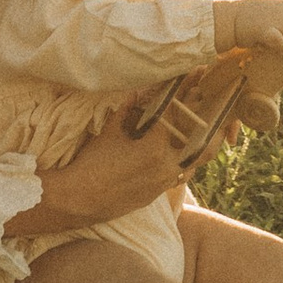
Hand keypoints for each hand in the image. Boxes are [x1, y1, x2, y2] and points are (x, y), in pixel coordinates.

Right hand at [19, 104, 188, 234]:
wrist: (79, 199)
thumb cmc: (92, 162)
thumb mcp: (110, 131)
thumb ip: (127, 109)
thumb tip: (136, 92)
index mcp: (156, 147)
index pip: (175, 117)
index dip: (181, 98)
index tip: (189, 84)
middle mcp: (166, 167)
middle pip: (200, 145)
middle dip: (204, 128)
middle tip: (203, 114)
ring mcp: (163, 184)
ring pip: (192, 165)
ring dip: (193, 149)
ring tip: (190, 136)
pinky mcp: (155, 196)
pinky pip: (175, 178)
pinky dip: (178, 165)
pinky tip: (170, 156)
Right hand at [213, 0, 282, 59]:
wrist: (225, 18)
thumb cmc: (243, 17)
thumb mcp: (264, 7)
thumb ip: (278, 13)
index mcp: (281, 2)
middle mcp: (281, 8)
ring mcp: (274, 18)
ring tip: (279, 48)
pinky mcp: (265, 30)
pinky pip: (281, 42)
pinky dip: (278, 47)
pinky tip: (269, 47)